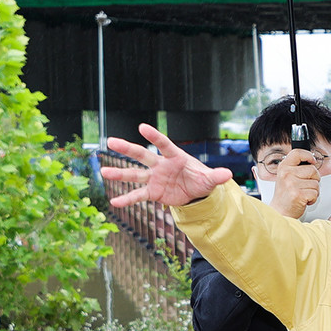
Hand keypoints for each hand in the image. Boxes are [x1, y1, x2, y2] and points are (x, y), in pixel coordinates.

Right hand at [105, 123, 232, 207]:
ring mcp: (154, 178)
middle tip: (111, 141)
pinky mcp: (152, 191)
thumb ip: (216, 176)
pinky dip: (127, 199)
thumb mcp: (209, 178)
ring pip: (134, 174)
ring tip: (103, 171)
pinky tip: (114, 202)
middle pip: (142, 155)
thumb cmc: (200, 178)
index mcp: (175, 157)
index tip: (141, 127)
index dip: (154, 137)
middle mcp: (160, 165)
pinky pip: (138, 195)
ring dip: (119, 173)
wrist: (195, 191)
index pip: (164, 144)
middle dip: (127, 148)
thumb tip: (227, 174)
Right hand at [268, 150, 321, 218]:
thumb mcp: (286, 177)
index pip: (297, 153)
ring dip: (313, 191)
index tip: (312, 161)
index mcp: (283, 167)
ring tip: (303, 194)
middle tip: (305, 186)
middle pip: (313, 170)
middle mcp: (287, 174)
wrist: (280, 211)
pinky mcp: (298, 195)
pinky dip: (313, 199)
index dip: (308, 155)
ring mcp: (292, 184)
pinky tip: (304, 200)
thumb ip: (296, 168)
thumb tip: (312, 161)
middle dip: (314, 179)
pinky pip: (315, 193)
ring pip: (316, 183)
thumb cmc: (286, 195)